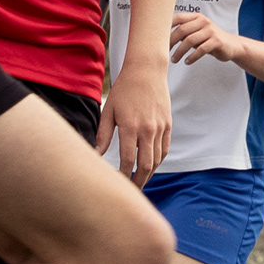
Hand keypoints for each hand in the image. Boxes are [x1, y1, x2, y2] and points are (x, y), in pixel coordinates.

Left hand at [98, 63, 173, 185]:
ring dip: (148, 174)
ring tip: (139, 182)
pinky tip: (150, 167)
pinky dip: (158, 161)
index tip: (116, 184)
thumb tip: (95, 155)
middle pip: (146, 165)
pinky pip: (164, 149)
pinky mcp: (168, 125)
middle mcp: (148, 129)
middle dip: (138, 182)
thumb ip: (103, 135)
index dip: (123, 176)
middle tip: (130, 192)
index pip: (128, 160)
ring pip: (157, 159)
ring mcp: (160, 128)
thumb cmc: (123, 90)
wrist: (146, 71)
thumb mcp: (108, 111)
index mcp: (131, 126)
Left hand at [170, 9, 240, 67]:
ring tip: (174, 60)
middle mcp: (203, 21)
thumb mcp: (196, 33)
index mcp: (196, 17)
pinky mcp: (216, 41)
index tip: (158, 37)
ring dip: (179, 52)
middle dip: (171, 42)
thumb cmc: (209, 40)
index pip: (178, 17)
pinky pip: (201, 50)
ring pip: (190, 41)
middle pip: (182, 30)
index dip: (166, 26)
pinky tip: (187, 62)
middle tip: (164, 52)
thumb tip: (163, 38)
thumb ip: (184, 33)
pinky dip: (192, 57)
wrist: (231, 45)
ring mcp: (211, 31)